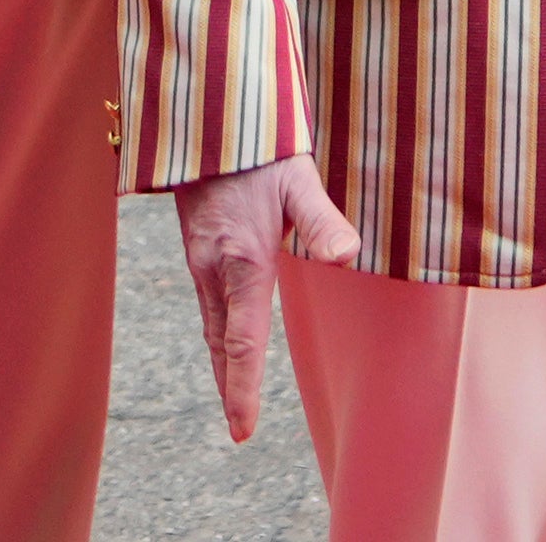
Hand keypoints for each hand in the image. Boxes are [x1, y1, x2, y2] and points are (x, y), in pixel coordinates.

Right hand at [171, 152, 358, 440]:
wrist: (205, 115)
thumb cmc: (259, 147)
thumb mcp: (298, 178)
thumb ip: (321, 220)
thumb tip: (347, 256)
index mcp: (243, 260)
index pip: (242, 340)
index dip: (243, 388)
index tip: (242, 430)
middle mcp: (214, 267)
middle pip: (220, 342)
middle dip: (230, 386)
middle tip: (238, 429)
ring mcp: (201, 258)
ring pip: (210, 324)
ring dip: (222, 362)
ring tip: (233, 393)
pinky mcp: (197, 246)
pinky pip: (207, 301)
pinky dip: (215, 331)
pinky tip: (224, 334)